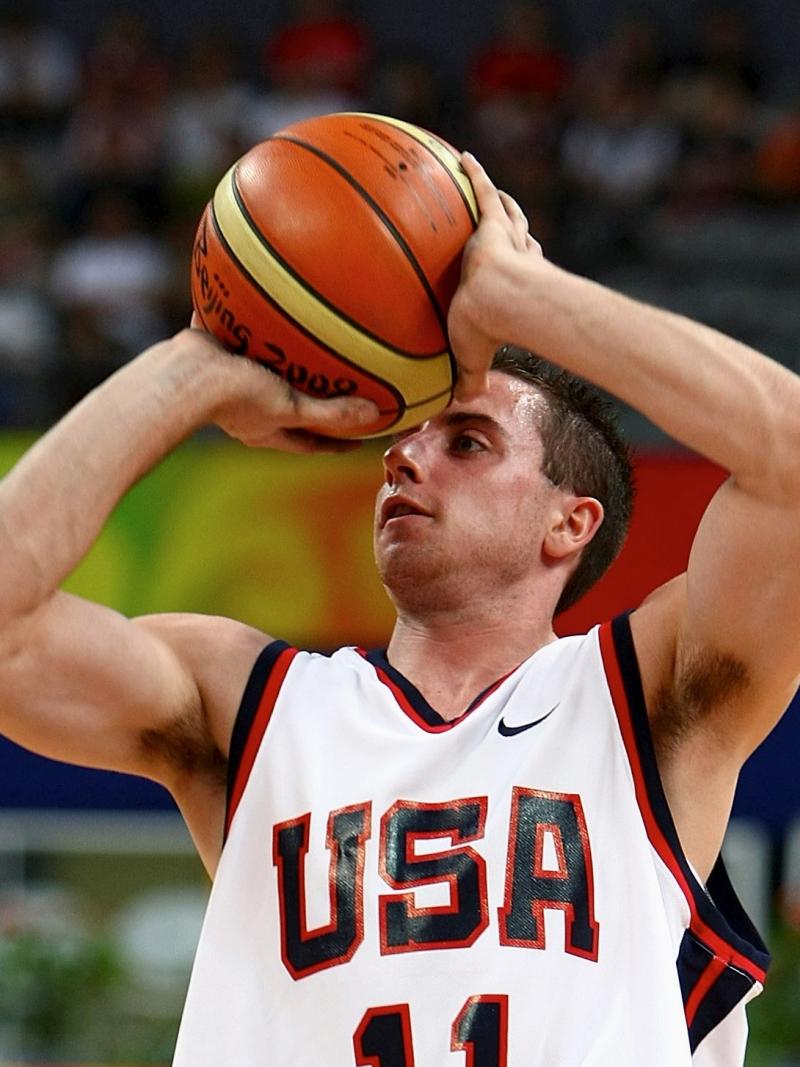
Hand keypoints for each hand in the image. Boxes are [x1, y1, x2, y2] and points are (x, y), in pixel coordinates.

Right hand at [181, 326, 378, 451]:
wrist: (185, 373)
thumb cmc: (236, 397)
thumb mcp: (291, 407)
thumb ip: (330, 412)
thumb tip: (374, 415)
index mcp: (268, 428)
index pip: (310, 442)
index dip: (334, 443)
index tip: (359, 442)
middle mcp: (250, 409)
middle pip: (288, 409)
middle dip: (311, 401)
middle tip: (339, 391)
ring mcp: (230, 381)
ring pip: (265, 371)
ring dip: (284, 361)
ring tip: (305, 343)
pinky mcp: (216, 351)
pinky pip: (239, 334)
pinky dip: (251, 321)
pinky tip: (263, 299)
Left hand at [448, 153, 542, 399]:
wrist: (501, 302)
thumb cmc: (492, 331)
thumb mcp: (474, 359)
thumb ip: (468, 378)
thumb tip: (457, 403)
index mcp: (519, 287)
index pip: (523, 271)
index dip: (524, 266)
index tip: (523, 265)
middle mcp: (519, 258)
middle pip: (520, 237)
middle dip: (517, 229)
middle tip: (512, 224)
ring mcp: (504, 238)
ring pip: (504, 213)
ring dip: (497, 200)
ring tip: (485, 186)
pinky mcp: (490, 223)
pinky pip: (479, 191)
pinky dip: (473, 174)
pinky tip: (461, 156)